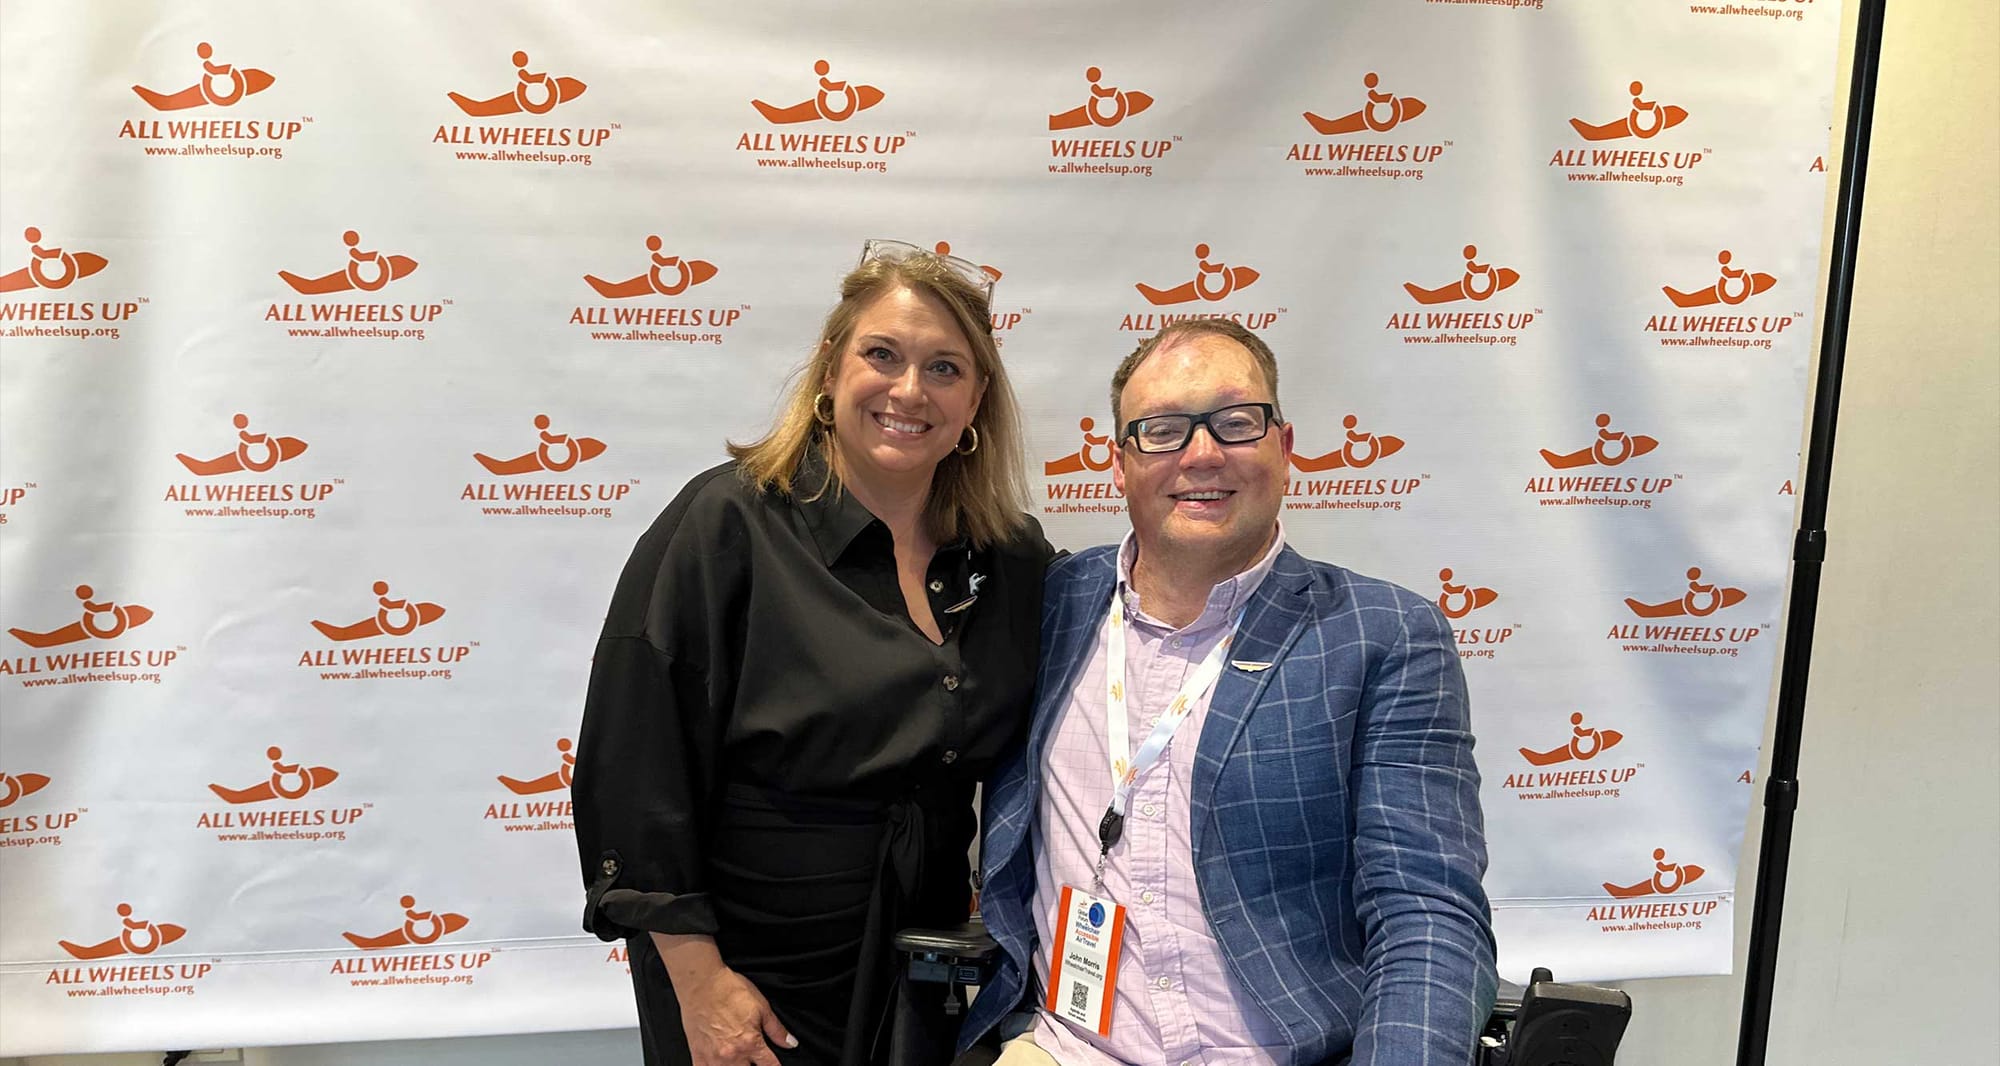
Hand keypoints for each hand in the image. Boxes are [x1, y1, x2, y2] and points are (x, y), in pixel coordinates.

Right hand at [651, 932, 796, 1065]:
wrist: (701, 983)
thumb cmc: (729, 990)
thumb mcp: (761, 1006)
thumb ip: (776, 1029)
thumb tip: (791, 1044)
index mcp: (750, 1043)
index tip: (774, 1064)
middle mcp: (732, 1055)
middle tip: (755, 1060)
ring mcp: (713, 1058)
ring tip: (740, 1061)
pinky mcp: (698, 1056)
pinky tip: (719, 1064)